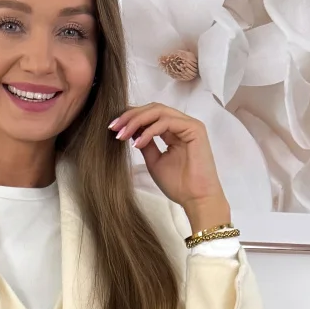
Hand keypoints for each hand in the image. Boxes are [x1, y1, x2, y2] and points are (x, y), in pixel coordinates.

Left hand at [110, 104, 230, 233]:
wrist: (196, 199)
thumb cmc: (179, 185)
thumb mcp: (154, 161)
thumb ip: (145, 143)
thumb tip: (130, 130)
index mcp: (174, 130)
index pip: (151, 115)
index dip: (131, 117)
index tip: (113, 127)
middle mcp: (182, 124)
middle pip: (153, 108)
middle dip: (130, 116)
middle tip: (114, 127)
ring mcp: (189, 124)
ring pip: (159, 111)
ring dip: (137, 121)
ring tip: (122, 134)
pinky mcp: (195, 129)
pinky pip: (167, 122)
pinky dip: (150, 131)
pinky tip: (138, 142)